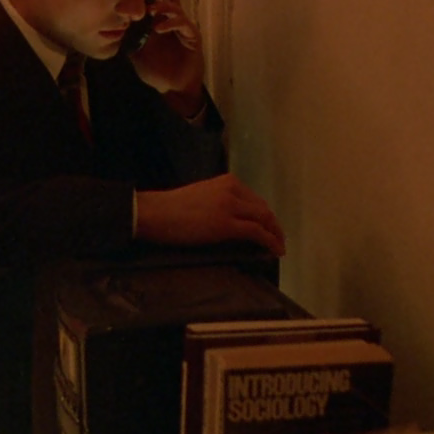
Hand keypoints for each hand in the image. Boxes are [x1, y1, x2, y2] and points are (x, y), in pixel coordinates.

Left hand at [128, 0, 204, 114]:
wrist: (173, 87)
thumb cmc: (157, 70)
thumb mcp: (136, 53)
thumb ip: (128, 39)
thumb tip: (111, 28)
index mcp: (159, 21)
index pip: (153, 0)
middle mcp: (172, 20)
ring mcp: (183, 27)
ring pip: (175, 7)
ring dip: (162, 6)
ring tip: (149, 10)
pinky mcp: (192, 36)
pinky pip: (183, 24)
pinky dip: (170, 23)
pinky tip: (159, 28)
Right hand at [135, 173, 285, 256]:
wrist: (154, 213)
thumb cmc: (170, 209)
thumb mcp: (201, 197)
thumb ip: (219, 202)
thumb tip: (232, 220)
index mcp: (227, 181)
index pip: (255, 199)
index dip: (266, 216)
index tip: (270, 228)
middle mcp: (232, 189)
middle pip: (263, 208)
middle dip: (274, 226)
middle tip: (278, 241)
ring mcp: (230, 206)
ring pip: (264, 219)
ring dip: (275, 235)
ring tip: (278, 248)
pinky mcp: (226, 224)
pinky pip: (257, 233)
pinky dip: (269, 242)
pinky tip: (274, 251)